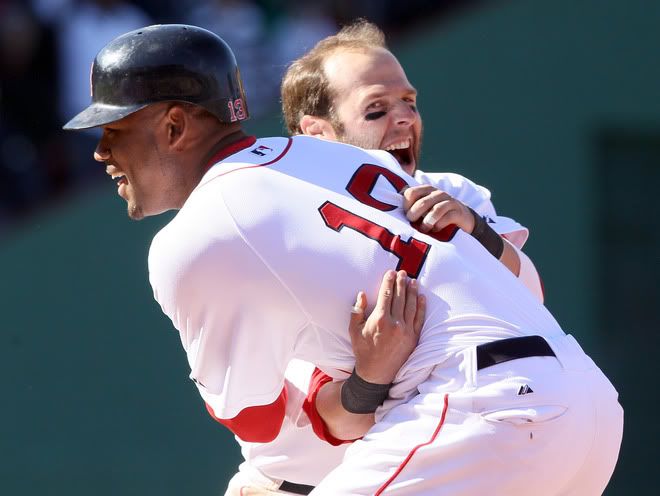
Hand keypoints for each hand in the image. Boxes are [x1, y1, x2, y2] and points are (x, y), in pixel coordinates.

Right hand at [349, 270, 425, 384]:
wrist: (376, 373)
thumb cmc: (363, 351)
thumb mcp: (354, 330)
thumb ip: (357, 310)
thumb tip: (362, 293)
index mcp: (379, 319)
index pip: (386, 295)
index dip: (389, 282)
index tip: (390, 272)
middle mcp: (395, 323)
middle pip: (400, 297)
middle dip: (401, 283)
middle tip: (403, 272)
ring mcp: (406, 331)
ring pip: (411, 305)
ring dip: (412, 291)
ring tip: (413, 281)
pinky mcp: (414, 338)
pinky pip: (419, 318)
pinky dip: (421, 306)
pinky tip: (422, 297)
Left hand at [402, 184, 474, 233]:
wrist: (462, 219)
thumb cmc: (436, 216)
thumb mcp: (423, 210)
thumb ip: (410, 207)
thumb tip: (392, 212)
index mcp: (426, 190)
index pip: (410, 193)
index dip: (405, 205)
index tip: (405, 216)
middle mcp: (437, 193)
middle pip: (422, 202)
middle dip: (414, 215)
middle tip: (412, 223)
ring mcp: (449, 201)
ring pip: (435, 209)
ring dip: (427, 222)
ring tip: (424, 230)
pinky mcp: (458, 212)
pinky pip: (448, 217)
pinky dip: (439, 225)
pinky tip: (436, 230)